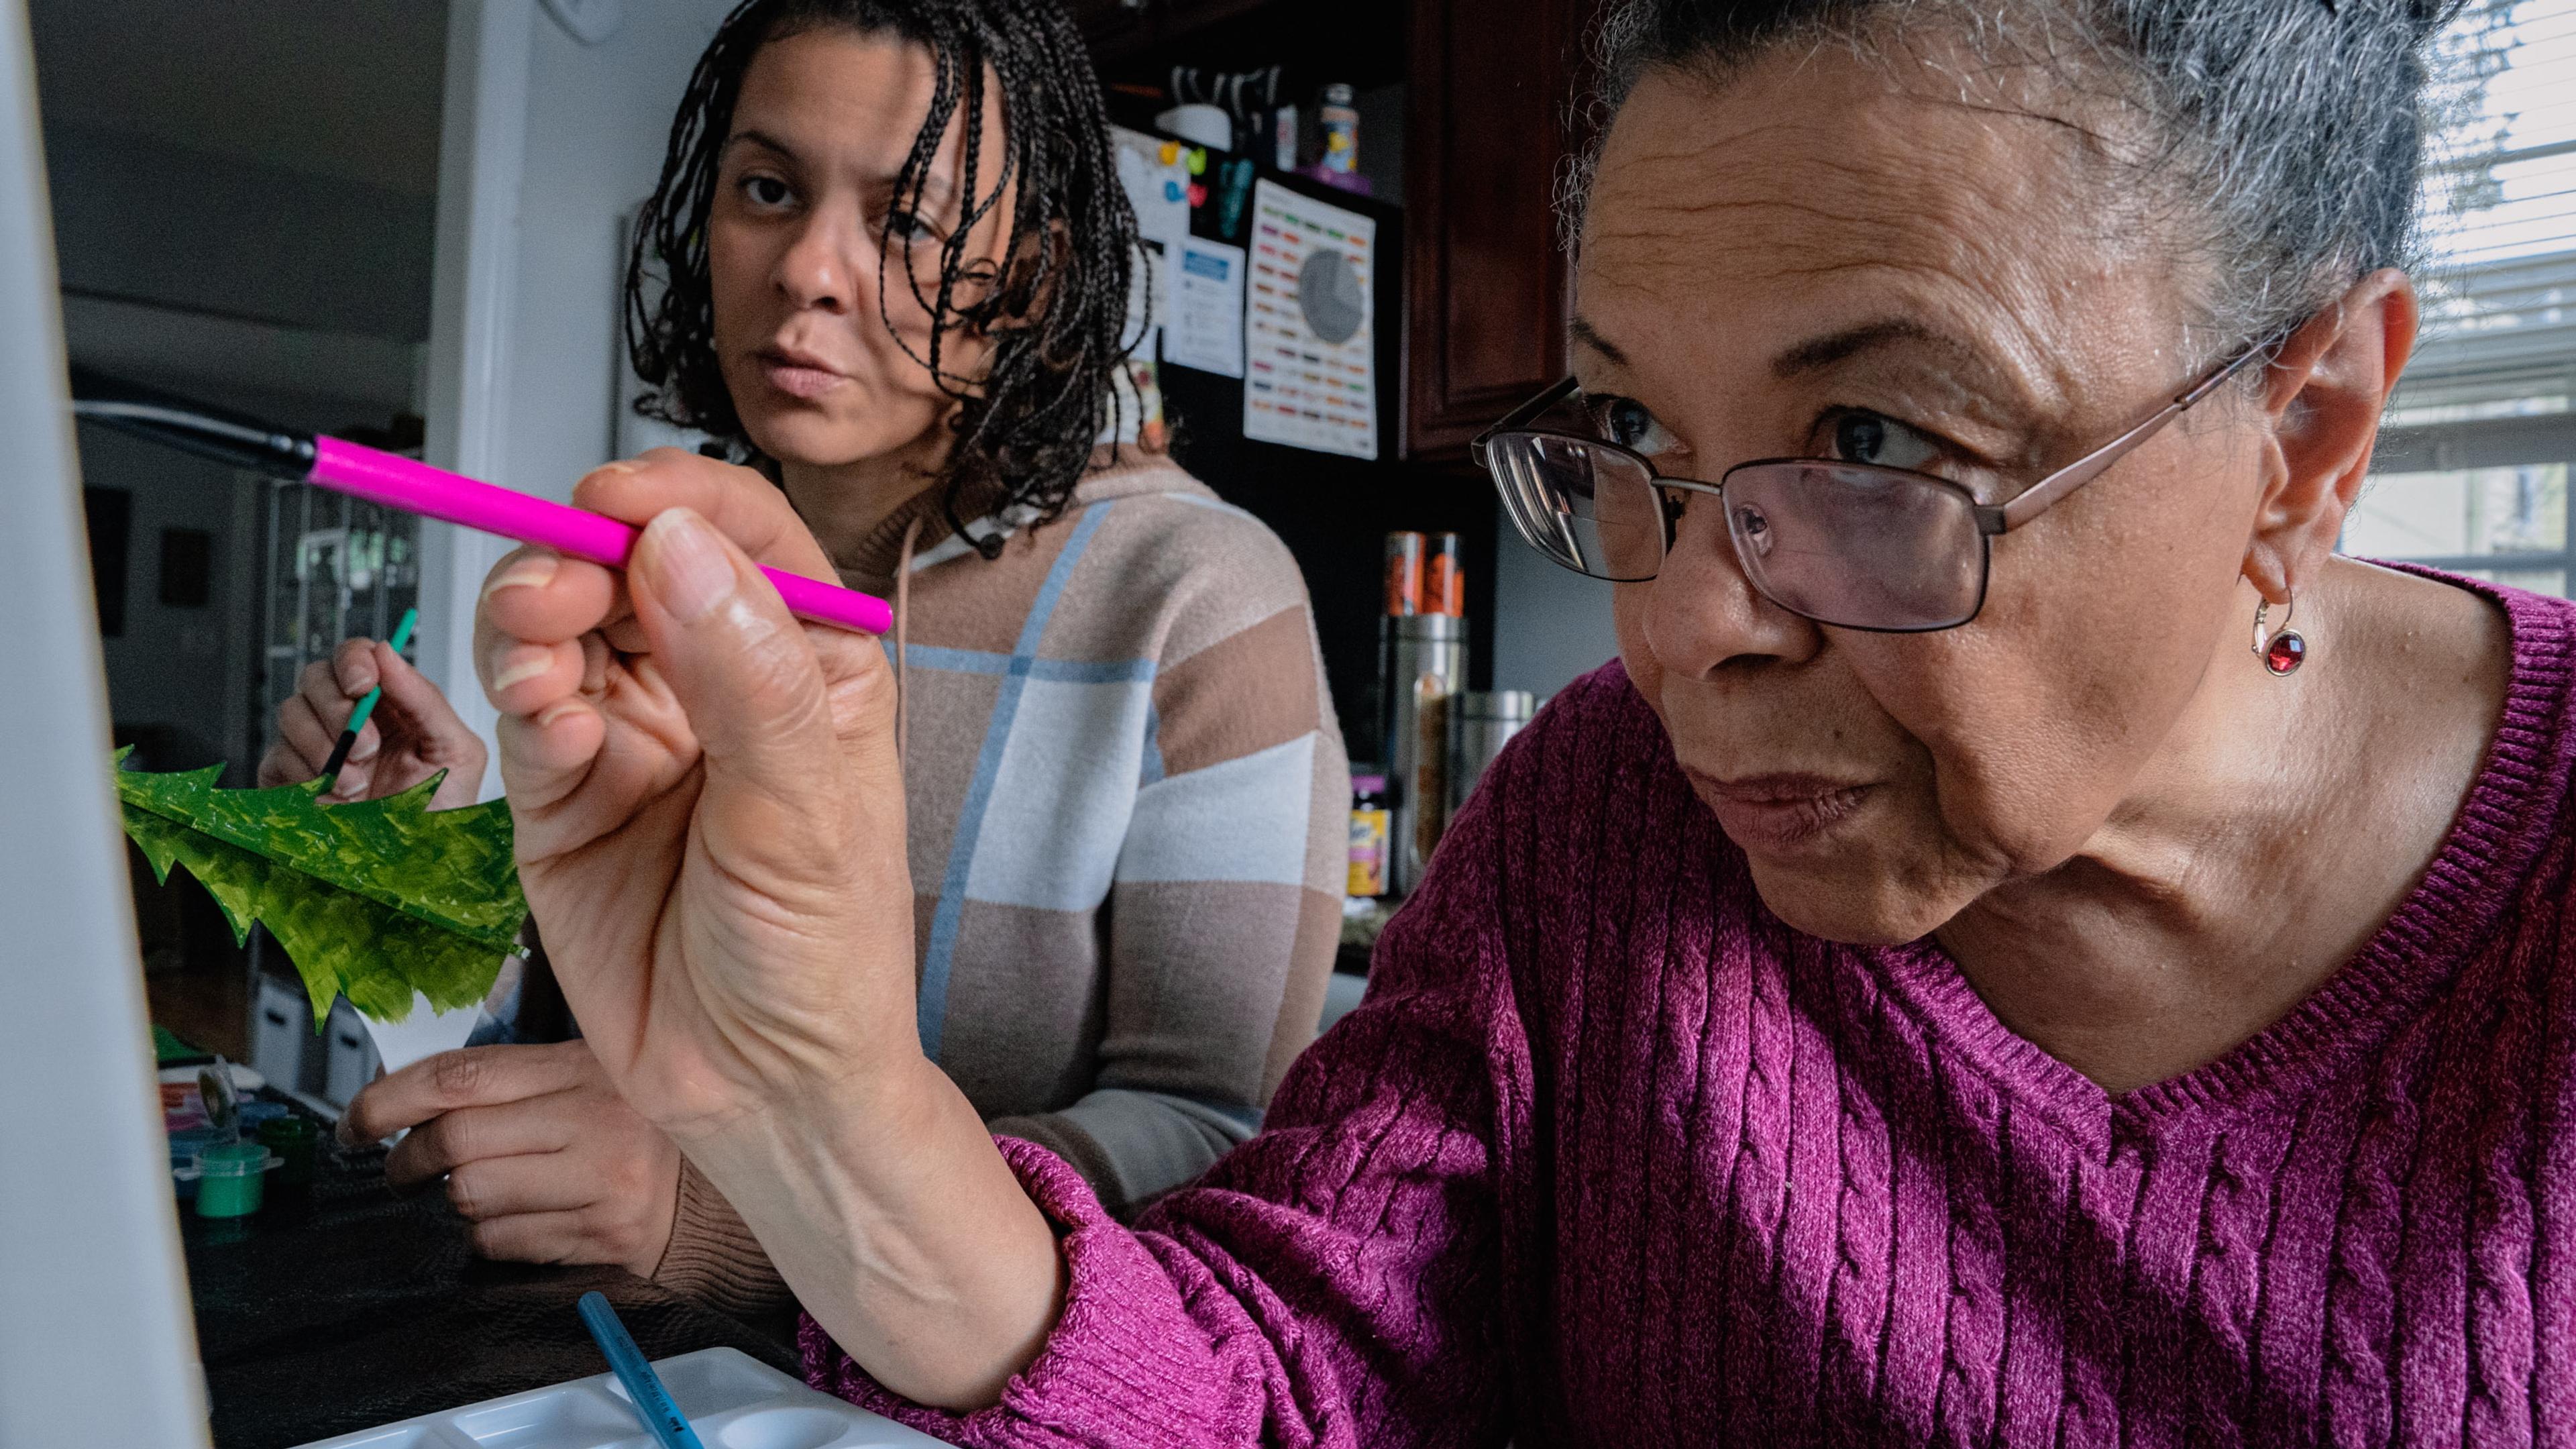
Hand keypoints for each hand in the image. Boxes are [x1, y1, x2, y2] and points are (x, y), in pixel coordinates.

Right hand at [258, 638, 486, 808]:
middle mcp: (350, 719)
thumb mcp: (456, 752)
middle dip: (339, 709)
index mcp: (393, 705)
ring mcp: (315, 745)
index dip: (354, 661)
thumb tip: (386, 651)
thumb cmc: (442, 814)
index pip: (358, 657)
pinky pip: (277, 754)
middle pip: (316, 676)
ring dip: (326, 748)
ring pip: (291, 711)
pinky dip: (306, 775)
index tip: (364, 685)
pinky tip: (334, 798)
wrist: (413, 870)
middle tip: (367, 748)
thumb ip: (425, 699)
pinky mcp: (287, 776)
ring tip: (359, 785)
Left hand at [340, 1040, 680, 1276]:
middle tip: (401, 1170)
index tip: (355, 1121)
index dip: (389, 1099)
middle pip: (456, 1141)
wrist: (719, 1186)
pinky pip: (503, 1242)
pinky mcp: (602, 1235)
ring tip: (475, 1191)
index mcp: (581, 1067)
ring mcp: (599, 1181)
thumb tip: (418, 1099)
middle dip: (407, 1161)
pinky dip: (489, 1236)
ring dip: (457, 1200)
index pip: (461, 1077)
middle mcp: (591, 1120)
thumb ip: (518, 1080)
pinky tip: (512, 1219)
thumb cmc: (640, 1125)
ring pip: (472, 1198)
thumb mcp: (591, 1074)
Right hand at [472, 451, 915, 1136]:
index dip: (676, 500)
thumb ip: (747, 676)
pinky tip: (546, 725)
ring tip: (536, 643)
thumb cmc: (821, 958)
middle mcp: (716, 682)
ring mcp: (636, 734)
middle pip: (630, 565)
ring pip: (563, 624)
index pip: (741, 537)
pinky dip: (520, 699)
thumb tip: (685, 551)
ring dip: (534, 614)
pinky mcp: (564, 794)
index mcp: (808, 663)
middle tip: (558, 584)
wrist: (761, 1089)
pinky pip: (526, 713)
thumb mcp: (807, 811)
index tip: (622, 499)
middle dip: (582, 554)